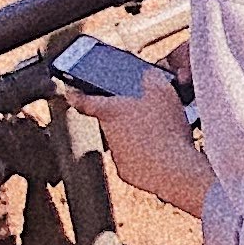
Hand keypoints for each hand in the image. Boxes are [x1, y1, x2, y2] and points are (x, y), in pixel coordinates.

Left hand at [84, 71, 211, 214]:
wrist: (172, 169)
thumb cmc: (165, 129)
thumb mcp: (162, 91)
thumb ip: (150, 77)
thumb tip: (145, 73)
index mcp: (111, 111)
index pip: (84, 100)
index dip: (77, 95)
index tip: (71, 94)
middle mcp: (108, 133)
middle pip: (111, 121)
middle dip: (125, 118)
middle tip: (148, 114)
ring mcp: (116, 154)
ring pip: (124, 141)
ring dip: (137, 138)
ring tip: (162, 135)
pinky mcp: (127, 171)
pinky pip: (134, 160)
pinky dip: (145, 157)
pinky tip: (162, 153)